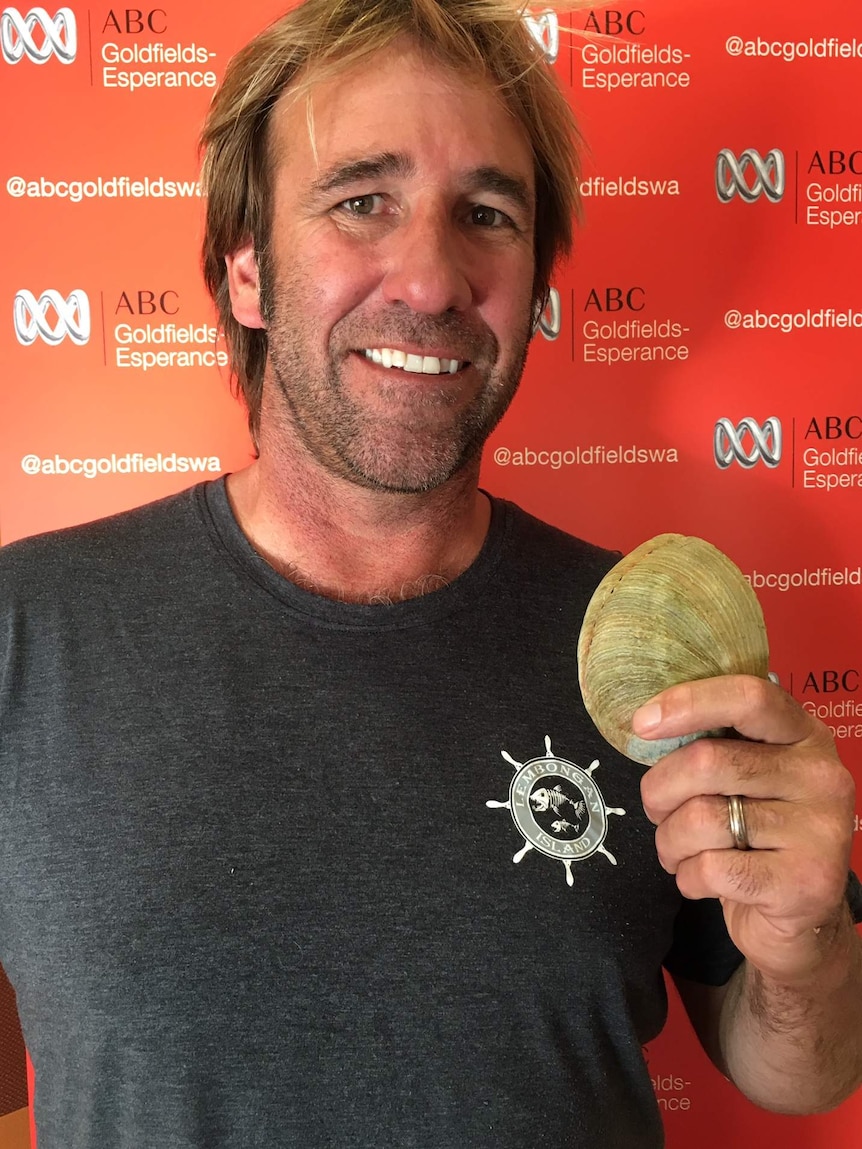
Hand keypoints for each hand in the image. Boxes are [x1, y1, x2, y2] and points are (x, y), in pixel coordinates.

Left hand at [635, 675, 856, 981]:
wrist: (800, 918)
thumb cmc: (755, 837)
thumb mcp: (748, 779)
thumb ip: (716, 744)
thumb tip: (647, 723)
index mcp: (805, 736)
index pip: (749, 698)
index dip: (689, 703)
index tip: (642, 723)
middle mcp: (822, 776)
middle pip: (707, 761)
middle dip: (659, 789)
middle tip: (655, 809)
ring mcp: (820, 831)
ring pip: (701, 818)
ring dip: (669, 841)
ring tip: (678, 851)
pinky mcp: (804, 883)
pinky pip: (710, 868)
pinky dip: (687, 877)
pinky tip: (700, 879)